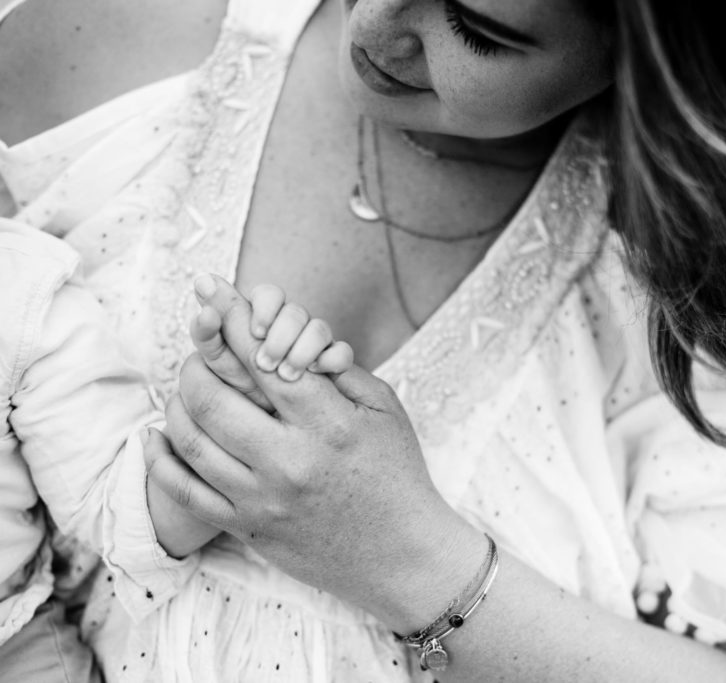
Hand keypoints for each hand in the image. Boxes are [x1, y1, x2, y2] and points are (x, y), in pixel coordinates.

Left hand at [145, 276, 481, 628]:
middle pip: (213, 397)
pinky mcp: (247, 529)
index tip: (211, 291)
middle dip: (197, 360)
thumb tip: (294, 339)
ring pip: (191, 440)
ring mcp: (262, 498)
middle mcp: (289, 460)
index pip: (263, 359)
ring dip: (178, 403)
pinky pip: (184, 493)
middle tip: (200, 347)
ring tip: (185, 387)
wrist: (401, 553)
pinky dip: (161, 461)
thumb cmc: (397, 474)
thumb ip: (341, 372)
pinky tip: (156, 438)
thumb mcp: (385, 411)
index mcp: (328, 424)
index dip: (232, 319)